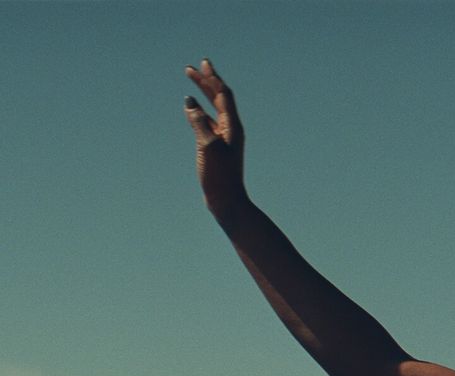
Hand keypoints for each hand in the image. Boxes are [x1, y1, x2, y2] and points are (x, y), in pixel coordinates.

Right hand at [184, 59, 248, 213]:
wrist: (226, 200)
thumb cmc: (220, 176)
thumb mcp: (208, 147)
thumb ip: (199, 123)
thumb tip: (190, 103)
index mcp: (233, 126)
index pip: (223, 95)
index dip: (213, 78)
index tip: (203, 64)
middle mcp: (231, 129)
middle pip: (219, 98)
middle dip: (207, 81)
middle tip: (192, 67)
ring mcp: (224, 138)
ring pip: (213, 108)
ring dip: (203, 93)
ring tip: (192, 79)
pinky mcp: (216, 147)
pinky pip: (208, 122)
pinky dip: (199, 111)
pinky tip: (190, 107)